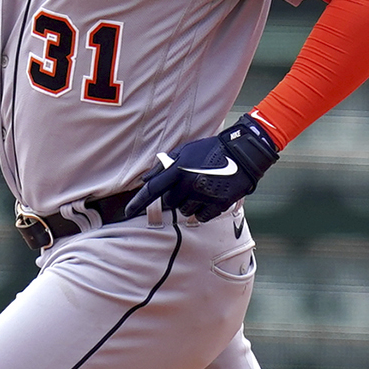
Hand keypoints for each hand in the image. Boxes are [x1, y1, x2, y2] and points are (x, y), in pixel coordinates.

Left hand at [132, 116, 279, 222]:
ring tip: (201, 189)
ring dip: (189, 204)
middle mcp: (188, 184)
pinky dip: (202, 211)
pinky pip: (200, 217)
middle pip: (170, 203)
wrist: (241, 153)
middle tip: (188, 185)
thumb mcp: (185, 150)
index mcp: (178, 169)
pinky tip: (209, 198)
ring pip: (184, 211)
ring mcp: (203, 195)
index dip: (138, 202)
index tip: (127, 212)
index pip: (152, 190)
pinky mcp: (217, 204)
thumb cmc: (210, 150)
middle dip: (175, 196)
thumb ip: (164, 165)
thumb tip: (146, 179)